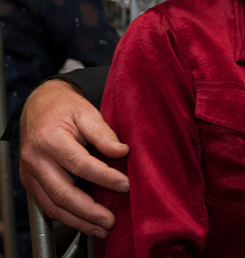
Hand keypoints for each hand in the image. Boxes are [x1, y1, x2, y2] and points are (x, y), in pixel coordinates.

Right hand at [19, 80, 129, 238]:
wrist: (39, 105)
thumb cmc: (64, 107)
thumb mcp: (87, 112)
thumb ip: (104, 134)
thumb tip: (122, 152)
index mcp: (50, 139)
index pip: (80, 165)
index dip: (105, 177)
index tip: (126, 184)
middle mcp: (36, 159)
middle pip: (63, 192)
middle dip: (89, 211)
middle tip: (110, 220)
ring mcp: (30, 173)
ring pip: (53, 205)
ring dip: (78, 221)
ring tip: (101, 228)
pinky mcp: (30, 181)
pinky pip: (47, 205)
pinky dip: (66, 217)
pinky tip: (84, 222)